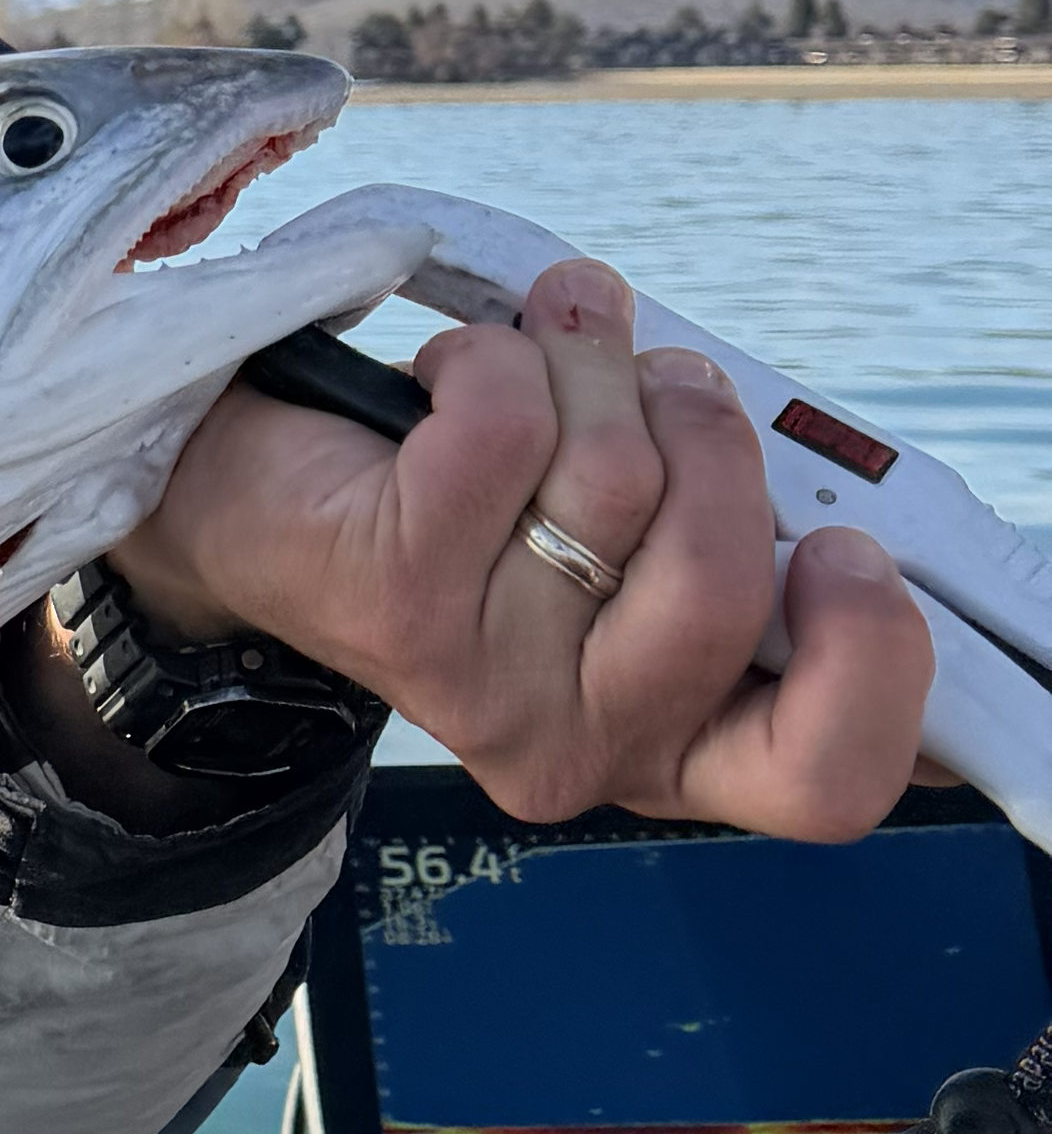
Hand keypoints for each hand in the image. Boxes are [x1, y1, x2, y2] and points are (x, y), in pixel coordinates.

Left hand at [110, 257, 930, 837]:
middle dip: (709, 433)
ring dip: (590, 371)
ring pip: (619, 480)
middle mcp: (581, 744)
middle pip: (725, 586)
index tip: (842, 549)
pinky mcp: (396, 598)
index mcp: (673, 742)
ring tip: (544, 362)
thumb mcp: (640, 537)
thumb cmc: (480, 506)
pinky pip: (507, 425)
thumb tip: (850, 492)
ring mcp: (483, 683)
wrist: (258, 500)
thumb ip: (742, 534)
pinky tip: (448, 377)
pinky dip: (490, 356)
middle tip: (658, 387)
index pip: (825, 778)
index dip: (875, 663)